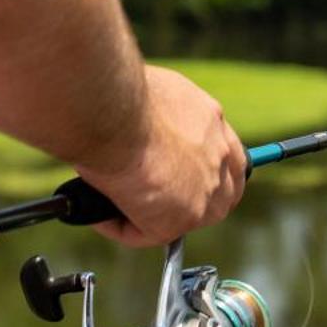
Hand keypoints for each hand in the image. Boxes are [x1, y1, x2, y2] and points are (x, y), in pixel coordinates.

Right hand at [75, 66, 244, 246]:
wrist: (113, 111)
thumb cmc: (121, 93)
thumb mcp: (154, 94)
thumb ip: (162, 115)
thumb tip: (141, 126)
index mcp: (213, 122)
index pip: (226, 155)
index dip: (206, 169)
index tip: (182, 172)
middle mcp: (219, 157)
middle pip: (220, 193)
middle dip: (189, 200)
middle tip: (154, 200)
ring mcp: (204, 193)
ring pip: (185, 218)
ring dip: (154, 216)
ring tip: (117, 205)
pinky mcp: (178, 220)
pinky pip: (146, 233)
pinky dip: (119, 226)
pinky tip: (99, 214)